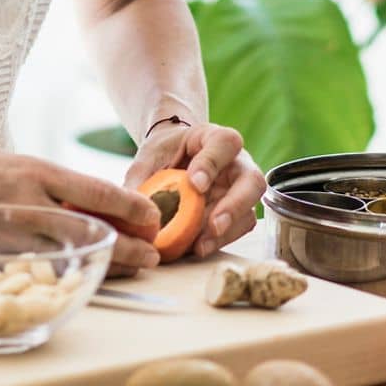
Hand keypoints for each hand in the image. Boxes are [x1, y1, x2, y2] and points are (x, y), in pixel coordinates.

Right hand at [0, 132, 163, 277]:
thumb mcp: (7, 163)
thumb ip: (41, 183)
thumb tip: (79, 201)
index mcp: (33, 169)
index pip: (93, 188)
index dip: (128, 205)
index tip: (152, 215)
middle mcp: (25, 198)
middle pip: (89, 227)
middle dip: (125, 244)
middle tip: (154, 255)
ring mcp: (6, 229)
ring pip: (66, 251)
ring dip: (101, 261)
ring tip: (131, 268)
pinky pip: (32, 267)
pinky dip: (59, 273)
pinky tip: (76, 276)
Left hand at [125, 120, 263, 258]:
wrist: (170, 160)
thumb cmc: (162, 154)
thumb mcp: (148, 158)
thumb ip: (141, 178)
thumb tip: (133, 209)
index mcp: (213, 138)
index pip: (224, 144)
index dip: (212, 164)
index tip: (195, 184)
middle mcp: (236, 162)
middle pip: (252, 180)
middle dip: (234, 205)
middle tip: (213, 224)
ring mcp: (240, 189)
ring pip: (249, 210)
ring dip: (227, 231)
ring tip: (201, 246)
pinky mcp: (237, 212)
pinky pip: (239, 228)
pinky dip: (221, 240)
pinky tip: (199, 247)